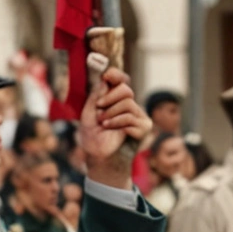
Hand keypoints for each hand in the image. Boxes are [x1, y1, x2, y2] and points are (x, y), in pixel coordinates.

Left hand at [80, 65, 150, 188]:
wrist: (98, 156)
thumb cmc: (92, 135)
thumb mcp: (88, 113)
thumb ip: (95, 96)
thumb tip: (104, 81)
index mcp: (116, 100)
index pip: (121, 81)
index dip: (116, 75)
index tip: (106, 75)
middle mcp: (129, 105)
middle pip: (126, 89)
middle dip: (110, 96)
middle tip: (99, 107)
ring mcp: (138, 116)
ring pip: (128, 103)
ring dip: (112, 112)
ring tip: (103, 122)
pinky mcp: (144, 127)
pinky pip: (131, 117)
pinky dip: (117, 122)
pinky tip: (110, 129)